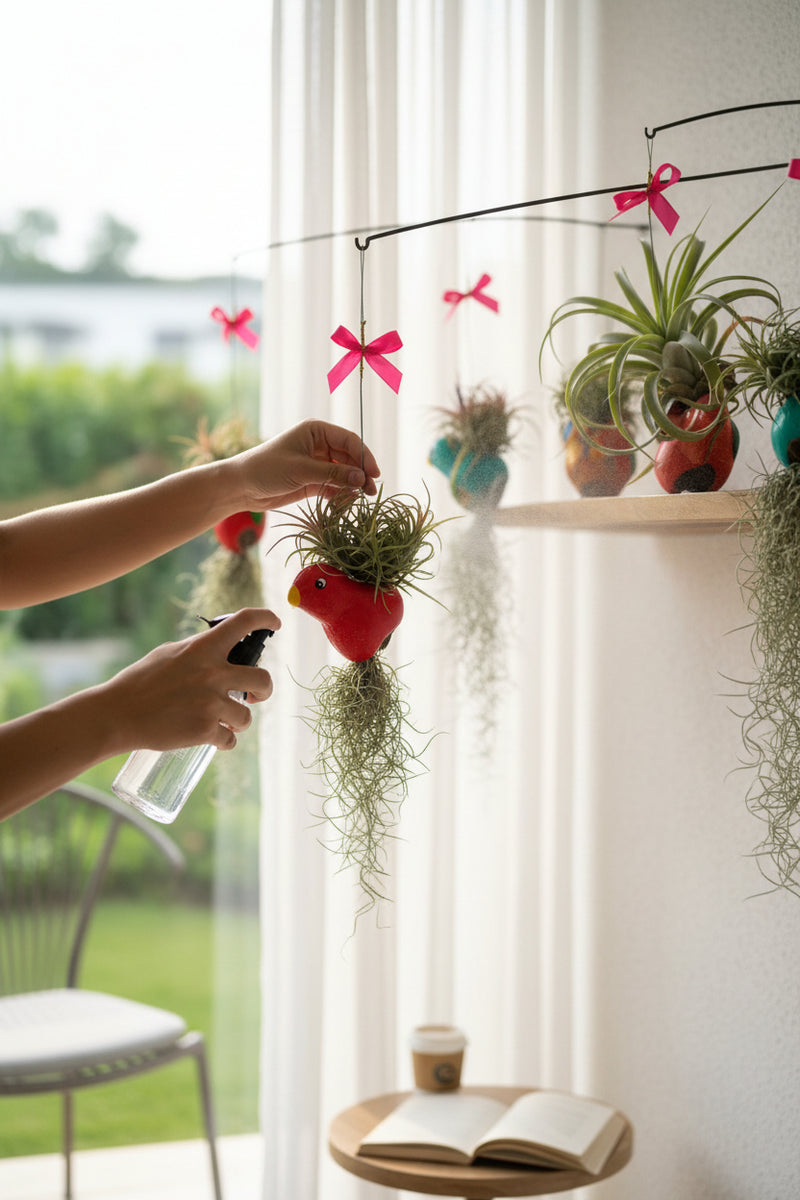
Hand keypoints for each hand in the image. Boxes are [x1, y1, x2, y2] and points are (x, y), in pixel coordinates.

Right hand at [103, 608, 280, 752]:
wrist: (117, 715)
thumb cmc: (139, 683)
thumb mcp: (168, 654)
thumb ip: (196, 651)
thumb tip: (217, 650)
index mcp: (203, 649)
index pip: (244, 622)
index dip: (266, 618)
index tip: (275, 623)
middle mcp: (213, 674)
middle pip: (263, 679)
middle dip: (265, 691)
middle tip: (256, 695)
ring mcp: (211, 703)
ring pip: (246, 716)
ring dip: (237, 721)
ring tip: (223, 722)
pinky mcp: (205, 730)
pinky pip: (229, 739)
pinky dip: (223, 741)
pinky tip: (213, 739)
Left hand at [233, 418, 380, 509]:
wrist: (242, 486)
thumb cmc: (267, 469)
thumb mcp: (301, 470)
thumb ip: (332, 474)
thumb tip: (361, 478)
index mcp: (316, 431)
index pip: (349, 440)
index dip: (365, 456)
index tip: (374, 474)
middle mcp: (319, 445)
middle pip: (350, 457)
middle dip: (361, 473)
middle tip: (371, 492)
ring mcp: (317, 463)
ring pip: (344, 473)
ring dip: (352, 485)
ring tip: (361, 499)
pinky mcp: (313, 481)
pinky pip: (334, 486)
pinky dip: (341, 494)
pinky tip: (346, 503)